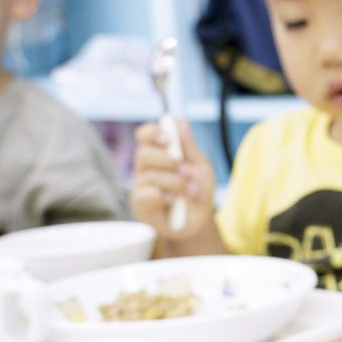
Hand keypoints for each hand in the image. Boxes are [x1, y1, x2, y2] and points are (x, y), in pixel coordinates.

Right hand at [131, 120, 215, 238]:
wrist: (200, 220)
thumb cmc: (198, 191)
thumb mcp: (201, 166)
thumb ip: (189, 146)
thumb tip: (180, 121)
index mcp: (158, 153)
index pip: (145, 135)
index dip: (152, 133)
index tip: (168, 139)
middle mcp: (146, 168)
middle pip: (143, 154)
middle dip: (167, 161)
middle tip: (185, 170)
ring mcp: (141, 186)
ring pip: (149, 176)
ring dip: (175, 183)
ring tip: (191, 191)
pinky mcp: (140, 205)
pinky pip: (145, 195)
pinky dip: (162, 196)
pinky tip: (172, 201)